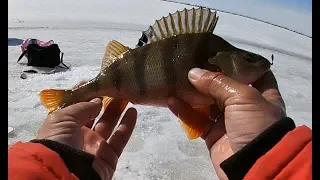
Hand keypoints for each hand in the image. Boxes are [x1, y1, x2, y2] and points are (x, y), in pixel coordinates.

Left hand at [37, 81, 136, 179]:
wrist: (65, 172)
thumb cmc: (59, 140)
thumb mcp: (63, 117)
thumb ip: (82, 106)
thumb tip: (97, 100)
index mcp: (64, 125)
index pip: (75, 107)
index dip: (85, 95)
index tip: (95, 81)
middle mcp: (79, 134)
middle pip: (94, 114)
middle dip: (104, 100)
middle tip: (115, 87)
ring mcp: (96, 145)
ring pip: (109, 124)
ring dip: (117, 110)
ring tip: (126, 94)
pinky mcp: (109, 155)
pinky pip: (120, 138)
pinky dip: (128, 125)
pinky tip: (133, 111)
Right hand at [167, 68, 285, 178]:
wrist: (253, 165)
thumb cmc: (256, 124)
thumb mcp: (243, 96)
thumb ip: (217, 82)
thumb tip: (193, 73)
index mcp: (263, 94)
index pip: (254, 73)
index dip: (239, 63)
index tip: (220, 52)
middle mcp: (246, 106)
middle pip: (225, 86)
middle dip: (209, 76)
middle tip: (191, 61)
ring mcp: (228, 120)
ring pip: (207, 102)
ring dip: (192, 93)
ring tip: (176, 78)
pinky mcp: (213, 134)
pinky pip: (196, 120)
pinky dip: (184, 111)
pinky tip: (171, 100)